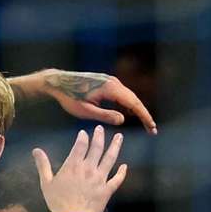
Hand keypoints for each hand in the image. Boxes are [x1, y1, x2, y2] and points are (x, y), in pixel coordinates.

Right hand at [34, 125, 126, 211]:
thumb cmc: (57, 201)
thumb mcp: (46, 183)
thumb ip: (43, 165)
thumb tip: (36, 150)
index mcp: (73, 165)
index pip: (80, 145)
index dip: (83, 137)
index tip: (84, 132)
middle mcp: (89, 168)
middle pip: (97, 148)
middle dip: (99, 136)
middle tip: (101, 128)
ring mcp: (100, 178)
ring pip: (110, 159)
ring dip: (115, 146)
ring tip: (119, 137)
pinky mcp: (107, 189)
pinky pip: (117, 179)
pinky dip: (122, 172)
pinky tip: (124, 166)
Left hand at [42, 70, 156, 133]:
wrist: (59, 83)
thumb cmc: (70, 98)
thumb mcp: (86, 111)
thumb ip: (105, 116)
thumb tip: (123, 120)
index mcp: (110, 88)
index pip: (133, 103)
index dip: (144, 116)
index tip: (151, 127)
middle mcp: (113, 82)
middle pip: (134, 99)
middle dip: (144, 115)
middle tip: (152, 130)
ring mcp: (110, 81)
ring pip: (129, 97)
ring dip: (137, 110)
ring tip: (144, 125)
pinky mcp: (107, 83)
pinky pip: (122, 95)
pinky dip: (127, 105)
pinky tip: (128, 115)